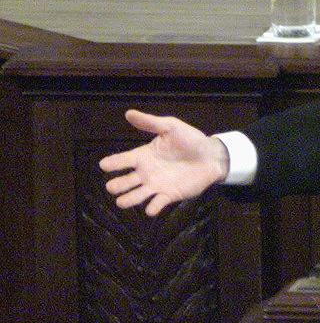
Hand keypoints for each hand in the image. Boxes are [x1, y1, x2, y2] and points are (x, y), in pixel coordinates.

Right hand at [99, 109, 230, 215]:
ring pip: (135, 196)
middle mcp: (145, 172)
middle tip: (113, 186)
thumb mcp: (171, 127)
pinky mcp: (169, 195)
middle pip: (124, 182)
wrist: (211, 155)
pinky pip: (157, 204)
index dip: (112, 163)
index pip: (122, 160)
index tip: (104, 165)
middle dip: (116, 185)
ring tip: (122, 201)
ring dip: (128, 200)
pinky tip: (151, 209)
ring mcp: (156, 185)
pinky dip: (152, 208)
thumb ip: (151, 122)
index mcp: (143, 155)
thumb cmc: (190, 140)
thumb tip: (129, 113)